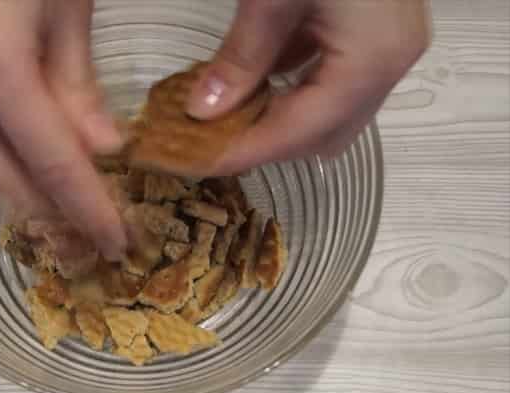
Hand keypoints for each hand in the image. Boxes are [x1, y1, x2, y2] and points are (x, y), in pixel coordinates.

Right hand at [0, 0, 126, 259]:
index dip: (87, 207)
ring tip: (65, 217)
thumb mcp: (69, 12)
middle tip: (92, 240)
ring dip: (19, 194)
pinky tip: (31, 172)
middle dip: (48, 214)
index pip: (49, 159)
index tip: (117, 241)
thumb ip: (79, 89)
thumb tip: (103, 153)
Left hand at [187, 0, 430, 171]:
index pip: (301, 131)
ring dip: (275, 118)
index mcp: (373, 60)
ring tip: (222, 118)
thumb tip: (202, 111)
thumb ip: (240, 58)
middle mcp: (390, 64)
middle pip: (322, 134)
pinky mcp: (374, 34)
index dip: (247, 152)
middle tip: (208, 142)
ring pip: (328, 112)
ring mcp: (387, 48)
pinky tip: (248, 82)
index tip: (198, 164)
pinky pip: (329, 80)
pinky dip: (286, 88)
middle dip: (264, 143)